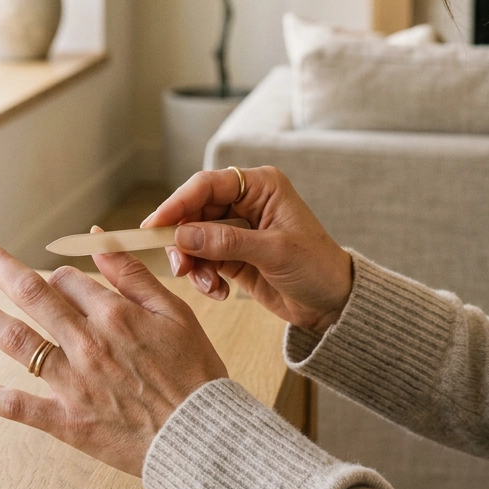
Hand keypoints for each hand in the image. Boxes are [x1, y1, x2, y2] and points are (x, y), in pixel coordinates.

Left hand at [0, 232, 227, 474]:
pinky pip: (18, 405)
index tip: (60, 282)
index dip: (60, 276)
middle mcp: (87, 344)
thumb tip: (100, 242)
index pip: (69, 280)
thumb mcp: (177, 313)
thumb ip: (134, 277)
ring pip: (17, 341)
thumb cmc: (196, 375)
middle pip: (31, 294)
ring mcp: (73, 383)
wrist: (201, 437)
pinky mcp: (67, 421)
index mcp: (115, 315)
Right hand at [146, 166, 352, 333]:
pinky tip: (219, 292)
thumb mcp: (274, 252)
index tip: (154, 225)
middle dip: (183, 240)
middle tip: (179, 267)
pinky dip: (203, 277)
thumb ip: (226, 242)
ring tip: (208, 285)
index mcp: (261, 186)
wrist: (333, 303)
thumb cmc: (317, 267)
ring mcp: (237, 230)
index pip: (207, 185)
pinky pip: (203, 260)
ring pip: (194, 238)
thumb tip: (182, 235)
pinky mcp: (233, 255)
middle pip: (194, 211)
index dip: (178, 202)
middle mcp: (246, 203)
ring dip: (193, 263)